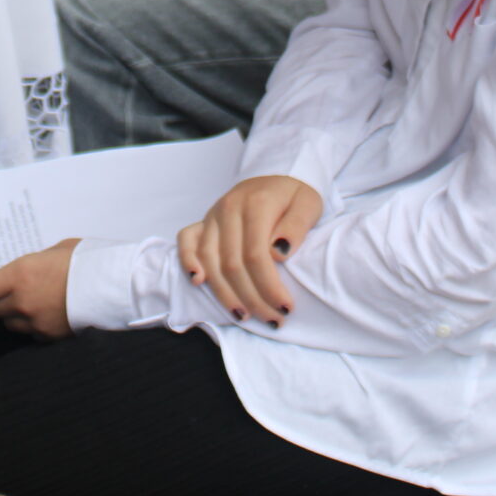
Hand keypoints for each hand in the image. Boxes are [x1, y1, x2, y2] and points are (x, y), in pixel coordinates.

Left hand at [0, 240, 78, 338]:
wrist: (112, 285)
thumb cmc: (85, 260)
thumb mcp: (52, 251)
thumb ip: (30, 264)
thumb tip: (17, 272)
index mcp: (18, 275)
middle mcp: (21, 301)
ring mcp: (34, 322)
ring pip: (7, 324)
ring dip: (10, 314)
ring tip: (26, 301)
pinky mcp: (49, 336)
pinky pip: (29, 333)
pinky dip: (31, 325)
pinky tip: (44, 313)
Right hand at [176, 175, 322, 324]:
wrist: (275, 175)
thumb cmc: (293, 195)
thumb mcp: (308, 205)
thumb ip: (296, 226)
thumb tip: (279, 253)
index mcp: (256, 204)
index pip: (256, 255)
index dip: (269, 287)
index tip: (286, 307)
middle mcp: (229, 209)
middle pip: (232, 264)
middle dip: (252, 298)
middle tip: (273, 319)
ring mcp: (212, 215)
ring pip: (210, 261)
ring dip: (225, 294)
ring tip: (245, 315)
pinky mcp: (203, 221)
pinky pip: (186, 240)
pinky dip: (188, 261)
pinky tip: (198, 281)